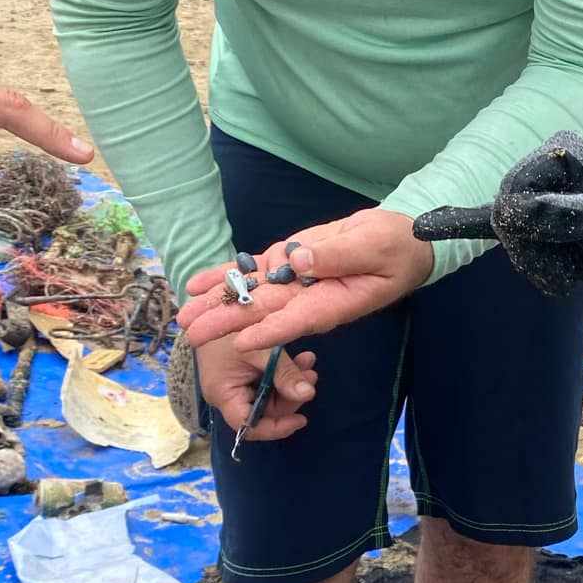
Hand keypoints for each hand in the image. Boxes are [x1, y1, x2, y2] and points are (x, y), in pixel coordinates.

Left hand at [179, 207, 432, 353]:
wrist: (398, 239)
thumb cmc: (395, 249)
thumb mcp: (374, 247)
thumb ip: (337, 256)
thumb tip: (297, 259)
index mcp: (333, 303)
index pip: (297, 320)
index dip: (269, 333)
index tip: (240, 344)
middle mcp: (309, 299)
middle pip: (263, 313)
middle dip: (226, 321)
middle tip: (191, 333)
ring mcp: (296, 282)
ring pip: (252, 295)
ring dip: (217, 303)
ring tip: (183, 313)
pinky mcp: (289, 263)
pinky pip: (254, 273)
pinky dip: (227, 276)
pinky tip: (199, 283)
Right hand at [195, 336, 316, 439]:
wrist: (213, 307)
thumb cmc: (230, 328)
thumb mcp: (261, 350)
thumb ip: (285, 374)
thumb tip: (309, 395)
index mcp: (223, 394)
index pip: (248, 426)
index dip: (276, 428)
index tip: (301, 419)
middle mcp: (227, 396)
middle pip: (263, 411)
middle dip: (290, 397)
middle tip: (311, 376)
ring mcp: (234, 386)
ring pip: (268, 397)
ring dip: (290, 383)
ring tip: (308, 363)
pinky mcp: (241, 376)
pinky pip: (265, 383)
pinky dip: (283, 374)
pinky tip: (300, 360)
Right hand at [412, 130, 582, 303]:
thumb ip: (557, 213)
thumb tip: (508, 212)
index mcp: (558, 151)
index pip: (517, 186)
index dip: (531, 217)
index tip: (564, 232)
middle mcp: (541, 165)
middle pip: (506, 207)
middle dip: (530, 240)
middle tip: (568, 254)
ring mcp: (535, 190)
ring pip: (506, 229)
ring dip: (532, 256)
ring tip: (568, 262)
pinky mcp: (534, 216)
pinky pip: (498, 228)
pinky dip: (474, 232)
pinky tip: (440, 232)